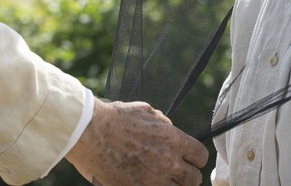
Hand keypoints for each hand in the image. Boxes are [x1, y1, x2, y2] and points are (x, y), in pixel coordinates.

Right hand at [66, 99, 208, 185]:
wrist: (90, 133)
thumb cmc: (116, 118)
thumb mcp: (146, 111)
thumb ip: (164, 123)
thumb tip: (170, 129)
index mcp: (173, 140)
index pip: (201, 156)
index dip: (195, 157)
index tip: (189, 158)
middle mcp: (168, 162)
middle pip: (193, 179)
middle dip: (187, 175)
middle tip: (176, 171)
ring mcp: (152, 181)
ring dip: (172, 184)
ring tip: (162, 178)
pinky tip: (145, 181)